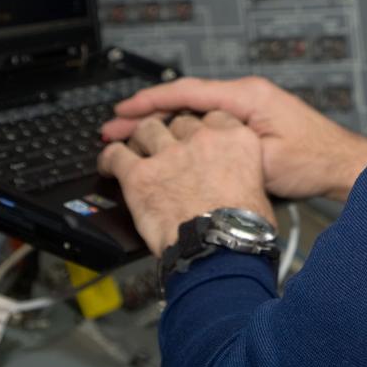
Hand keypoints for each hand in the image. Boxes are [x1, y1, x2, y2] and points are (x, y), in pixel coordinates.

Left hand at [97, 110, 273, 254]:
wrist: (218, 248)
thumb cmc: (242, 230)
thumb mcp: (258, 189)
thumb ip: (242, 172)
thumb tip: (234, 182)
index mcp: (235, 139)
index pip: (213, 117)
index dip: (201, 127)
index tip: (196, 136)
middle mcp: (202, 139)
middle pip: (179, 122)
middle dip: (172, 134)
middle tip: (167, 149)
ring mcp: (169, 154)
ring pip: (146, 129)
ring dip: (141, 139)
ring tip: (137, 149)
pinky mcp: (140, 174)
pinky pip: (116, 155)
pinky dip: (109, 158)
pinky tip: (109, 164)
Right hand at [101, 76, 366, 202]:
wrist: (343, 163)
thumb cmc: (314, 160)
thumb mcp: (265, 160)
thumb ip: (227, 150)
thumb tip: (192, 147)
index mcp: (247, 96)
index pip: (187, 91)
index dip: (150, 101)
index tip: (122, 111)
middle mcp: (246, 94)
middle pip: (185, 98)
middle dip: (146, 111)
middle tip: (113, 126)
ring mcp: (250, 105)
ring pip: (194, 108)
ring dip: (163, 120)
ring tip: (131, 134)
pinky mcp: (252, 120)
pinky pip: (208, 119)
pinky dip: (183, 127)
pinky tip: (168, 141)